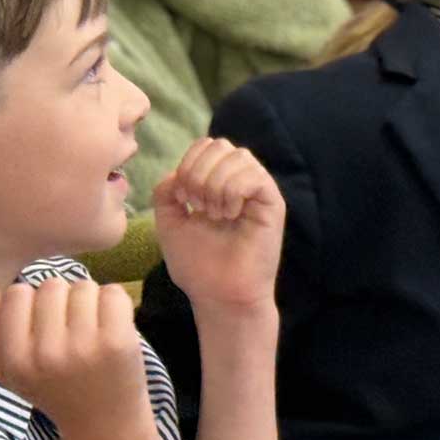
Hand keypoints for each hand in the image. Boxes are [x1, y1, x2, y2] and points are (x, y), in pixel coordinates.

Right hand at [0, 274, 153, 439]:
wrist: (102, 422)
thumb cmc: (50, 388)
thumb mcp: (6, 369)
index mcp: (15, 361)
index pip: (16, 294)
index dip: (31, 301)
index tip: (41, 323)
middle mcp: (47, 355)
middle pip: (51, 286)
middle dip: (60, 299)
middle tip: (68, 327)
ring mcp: (85, 348)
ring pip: (82, 286)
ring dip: (87, 300)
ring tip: (89, 328)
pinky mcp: (119, 342)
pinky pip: (113, 292)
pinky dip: (114, 302)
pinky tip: (111, 325)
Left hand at [155, 138, 284, 316]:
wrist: (218, 294)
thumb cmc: (198, 265)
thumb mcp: (169, 223)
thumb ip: (166, 193)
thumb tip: (176, 173)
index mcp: (217, 183)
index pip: (205, 146)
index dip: (187, 164)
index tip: (183, 199)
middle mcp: (240, 181)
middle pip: (220, 145)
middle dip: (199, 173)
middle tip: (197, 206)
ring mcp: (258, 190)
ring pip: (238, 157)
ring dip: (216, 185)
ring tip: (214, 214)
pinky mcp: (273, 202)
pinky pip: (253, 176)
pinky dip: (232, 192)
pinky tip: (229, 215)